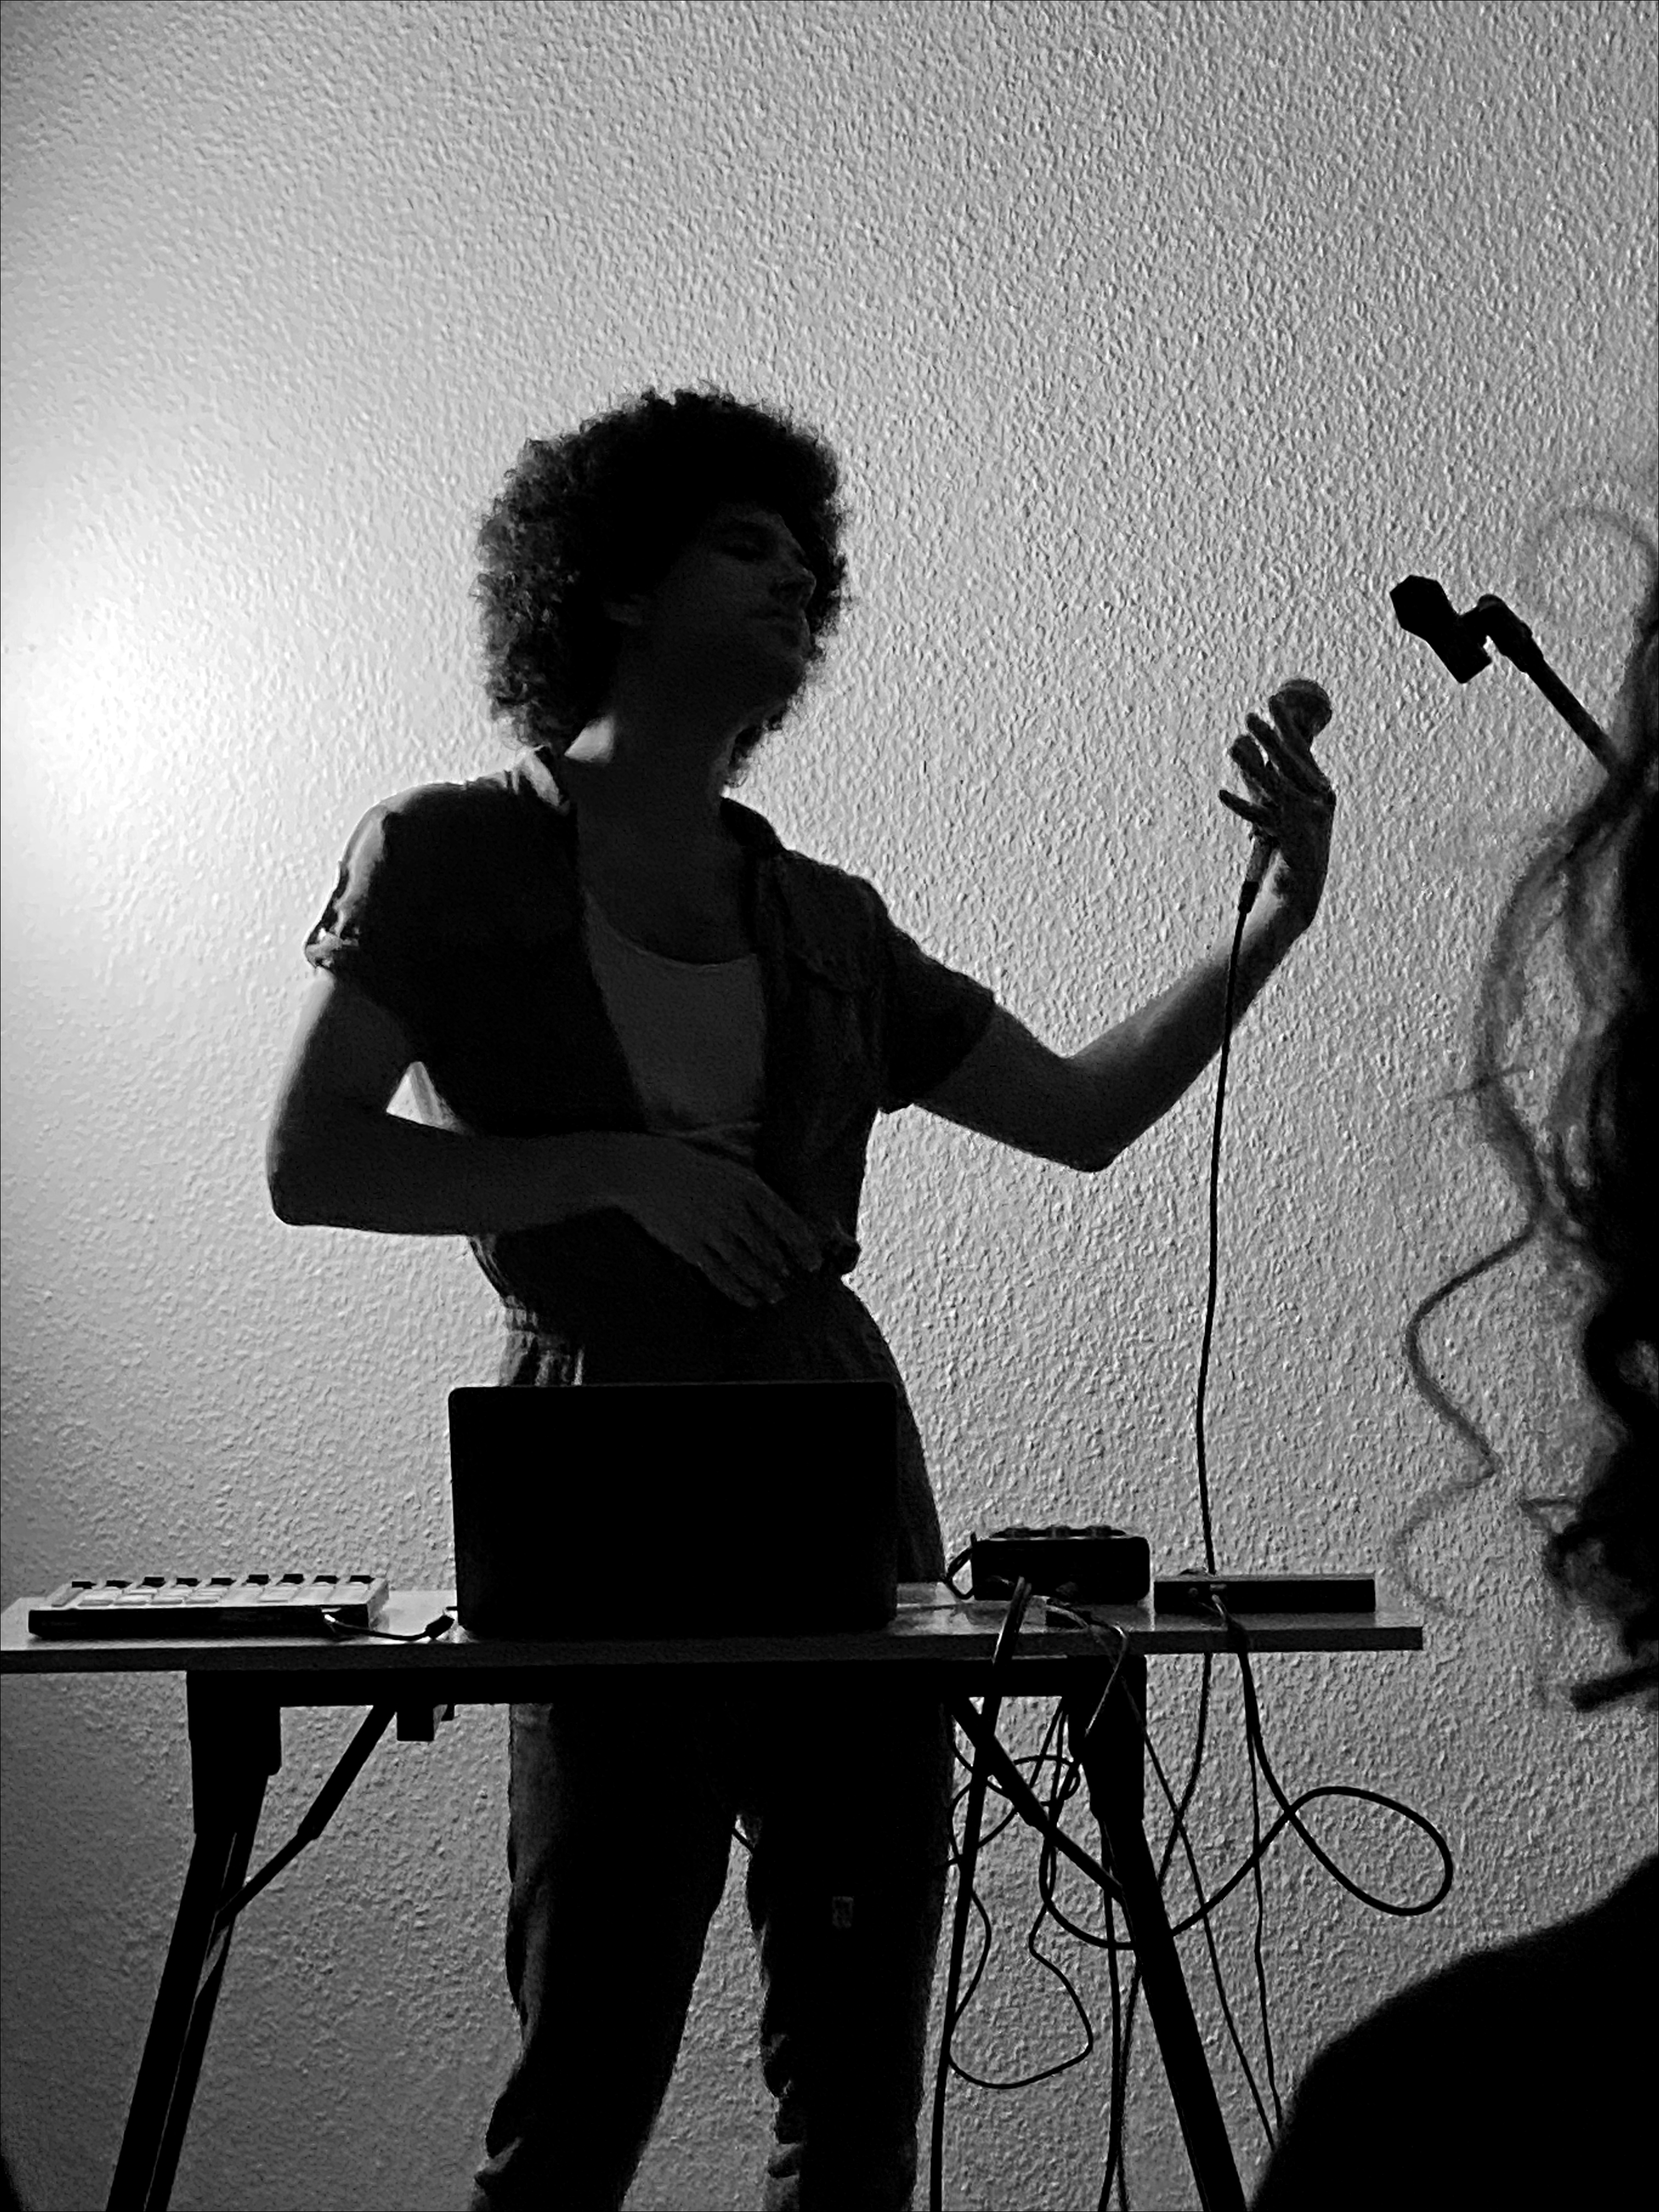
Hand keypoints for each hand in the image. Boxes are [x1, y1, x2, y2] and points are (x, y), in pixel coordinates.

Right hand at [598, 1133, 827, 1307]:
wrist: (644, 1171)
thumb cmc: (691, 1164)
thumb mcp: (729, 1159)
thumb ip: (756, 1175)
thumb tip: (778, 1175)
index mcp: (748, 1187)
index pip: (786, 1221)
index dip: (804, 1246)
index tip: (815, 1262)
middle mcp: (734, 1211)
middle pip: (768, 1249)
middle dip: (784, 1269)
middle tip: (794, 1281)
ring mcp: (712, 1231)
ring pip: (747, 1266)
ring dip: (765, 1285)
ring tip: (776, 1295)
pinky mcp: (692, 1247)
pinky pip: (721, 1275)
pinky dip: (738, 1291)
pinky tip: (750, 1299)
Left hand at [1218, 694, 1336, 926]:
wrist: (1298, 892)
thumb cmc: (1286, 847)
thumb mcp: (1276, 807)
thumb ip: (1262, 777)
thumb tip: (1242, 743)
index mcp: (1318, 792)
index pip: (1301, 750)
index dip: (1287, 724)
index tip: (1273, 699)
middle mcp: (1317, 803)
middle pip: (1290, 763)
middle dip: (1269, 738)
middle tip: (1250, 715)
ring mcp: (1304, 822)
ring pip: (1274, 787)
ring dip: (1253, 765)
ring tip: (1234, 745)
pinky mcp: (1288, 840)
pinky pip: (1259, 819)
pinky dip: (1240, 806)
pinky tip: (1222, 793)